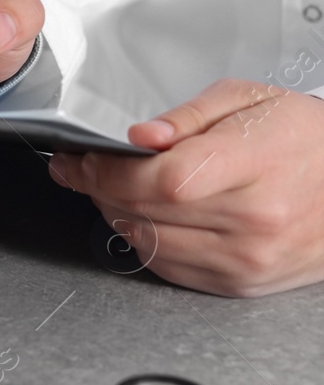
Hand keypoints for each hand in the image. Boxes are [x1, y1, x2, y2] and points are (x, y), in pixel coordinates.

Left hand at [49, 79, 323, 296]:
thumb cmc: (305, 140)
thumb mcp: (249, 100)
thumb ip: (186, 117)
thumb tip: (140, 137)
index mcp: (257, 164)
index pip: (163, 179)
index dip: (110, 170)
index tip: (82, 158)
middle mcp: (255, 220)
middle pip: (146, 212)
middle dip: (98, 187)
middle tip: (83, 168)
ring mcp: (248, 259)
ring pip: (147, 243)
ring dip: (115, 214)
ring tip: (112, 188)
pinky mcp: (241, 283)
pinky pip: (167, 267)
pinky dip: (142, 240)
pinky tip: (144, 215)